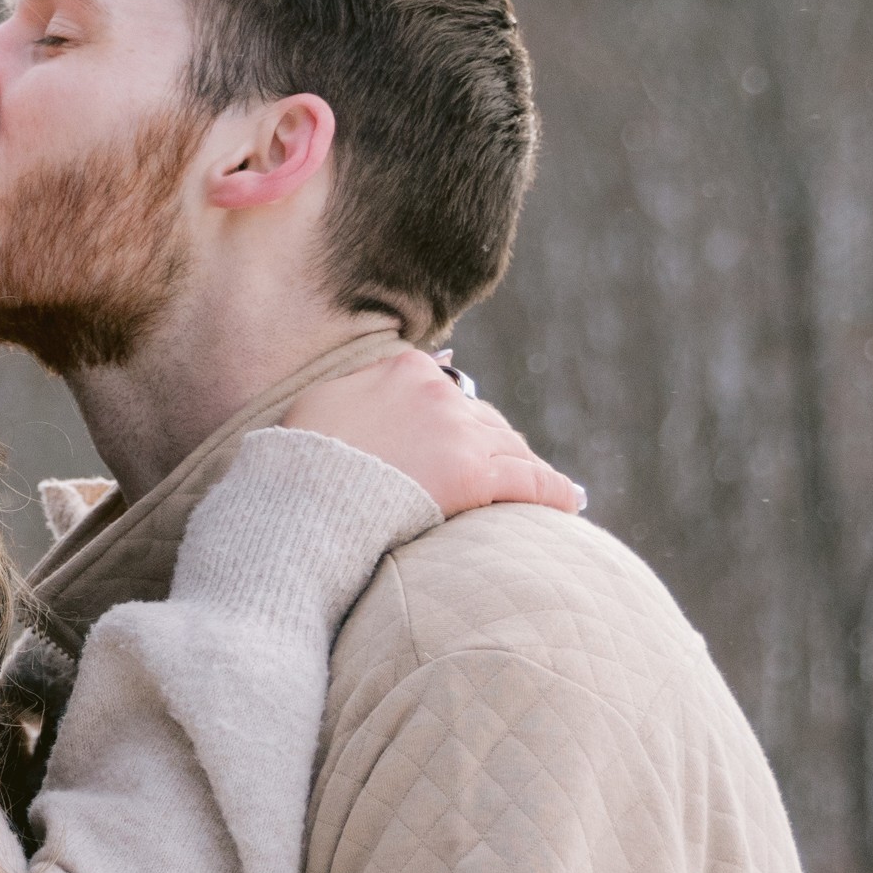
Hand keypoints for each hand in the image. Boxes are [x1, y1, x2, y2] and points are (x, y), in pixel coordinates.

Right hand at [280, 350, 584, 517]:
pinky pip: (530, 481)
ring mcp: (459, 432)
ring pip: (513, 449)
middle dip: (502, 447)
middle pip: (487, 422)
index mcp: (406, 370)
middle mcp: (439, 393)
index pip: (452, 396)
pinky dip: (554, 491)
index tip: (475, 440)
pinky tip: (571, 502)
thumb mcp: (323, 404)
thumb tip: (372, 395)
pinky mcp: (474, 474)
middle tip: (517, 471)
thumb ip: (360, 391)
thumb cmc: (301, 460)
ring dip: (532, 470)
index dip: (467, 424)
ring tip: (551, 489)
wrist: (304, 497)